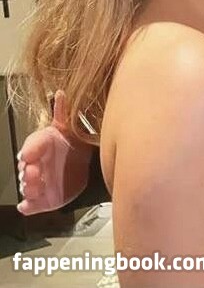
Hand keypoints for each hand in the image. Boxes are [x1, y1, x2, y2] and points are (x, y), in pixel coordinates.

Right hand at [16, 91, 92, 214]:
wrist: (83, 164)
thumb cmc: (70, 144)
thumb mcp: (67, 127)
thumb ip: (63, 113)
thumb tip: (62, 93)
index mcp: (39, 148)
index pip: (30, 148)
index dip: (30, 151)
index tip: (30, 154)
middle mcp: (35, 166)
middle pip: (25, 170)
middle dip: (27, 171)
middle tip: (34, 171)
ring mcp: (38, 183)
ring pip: (27, 187)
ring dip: (29, 188)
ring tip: (36, 185)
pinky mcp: (42, 199)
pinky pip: (31, 205)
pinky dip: (29, 206)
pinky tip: (27, 206)